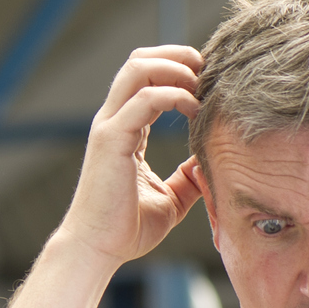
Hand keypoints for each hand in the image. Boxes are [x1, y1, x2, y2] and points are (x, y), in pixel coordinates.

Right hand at [53, 45, 206, 270]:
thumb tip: (211, 163)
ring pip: (138, 68)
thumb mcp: (171, 198)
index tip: (210, 84)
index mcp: (123, 130)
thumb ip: (188, 177)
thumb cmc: (127, 229)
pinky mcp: (111, 139)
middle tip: (209, 72)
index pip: (146, 78)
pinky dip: (175, 95)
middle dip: (178, 56)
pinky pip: (145, 98)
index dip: (179, 71)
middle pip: (139, 60)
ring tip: (201, 86)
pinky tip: (195, 110)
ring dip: (176, 68)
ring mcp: (109, 127)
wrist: (97, 251)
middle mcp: (113, 121)